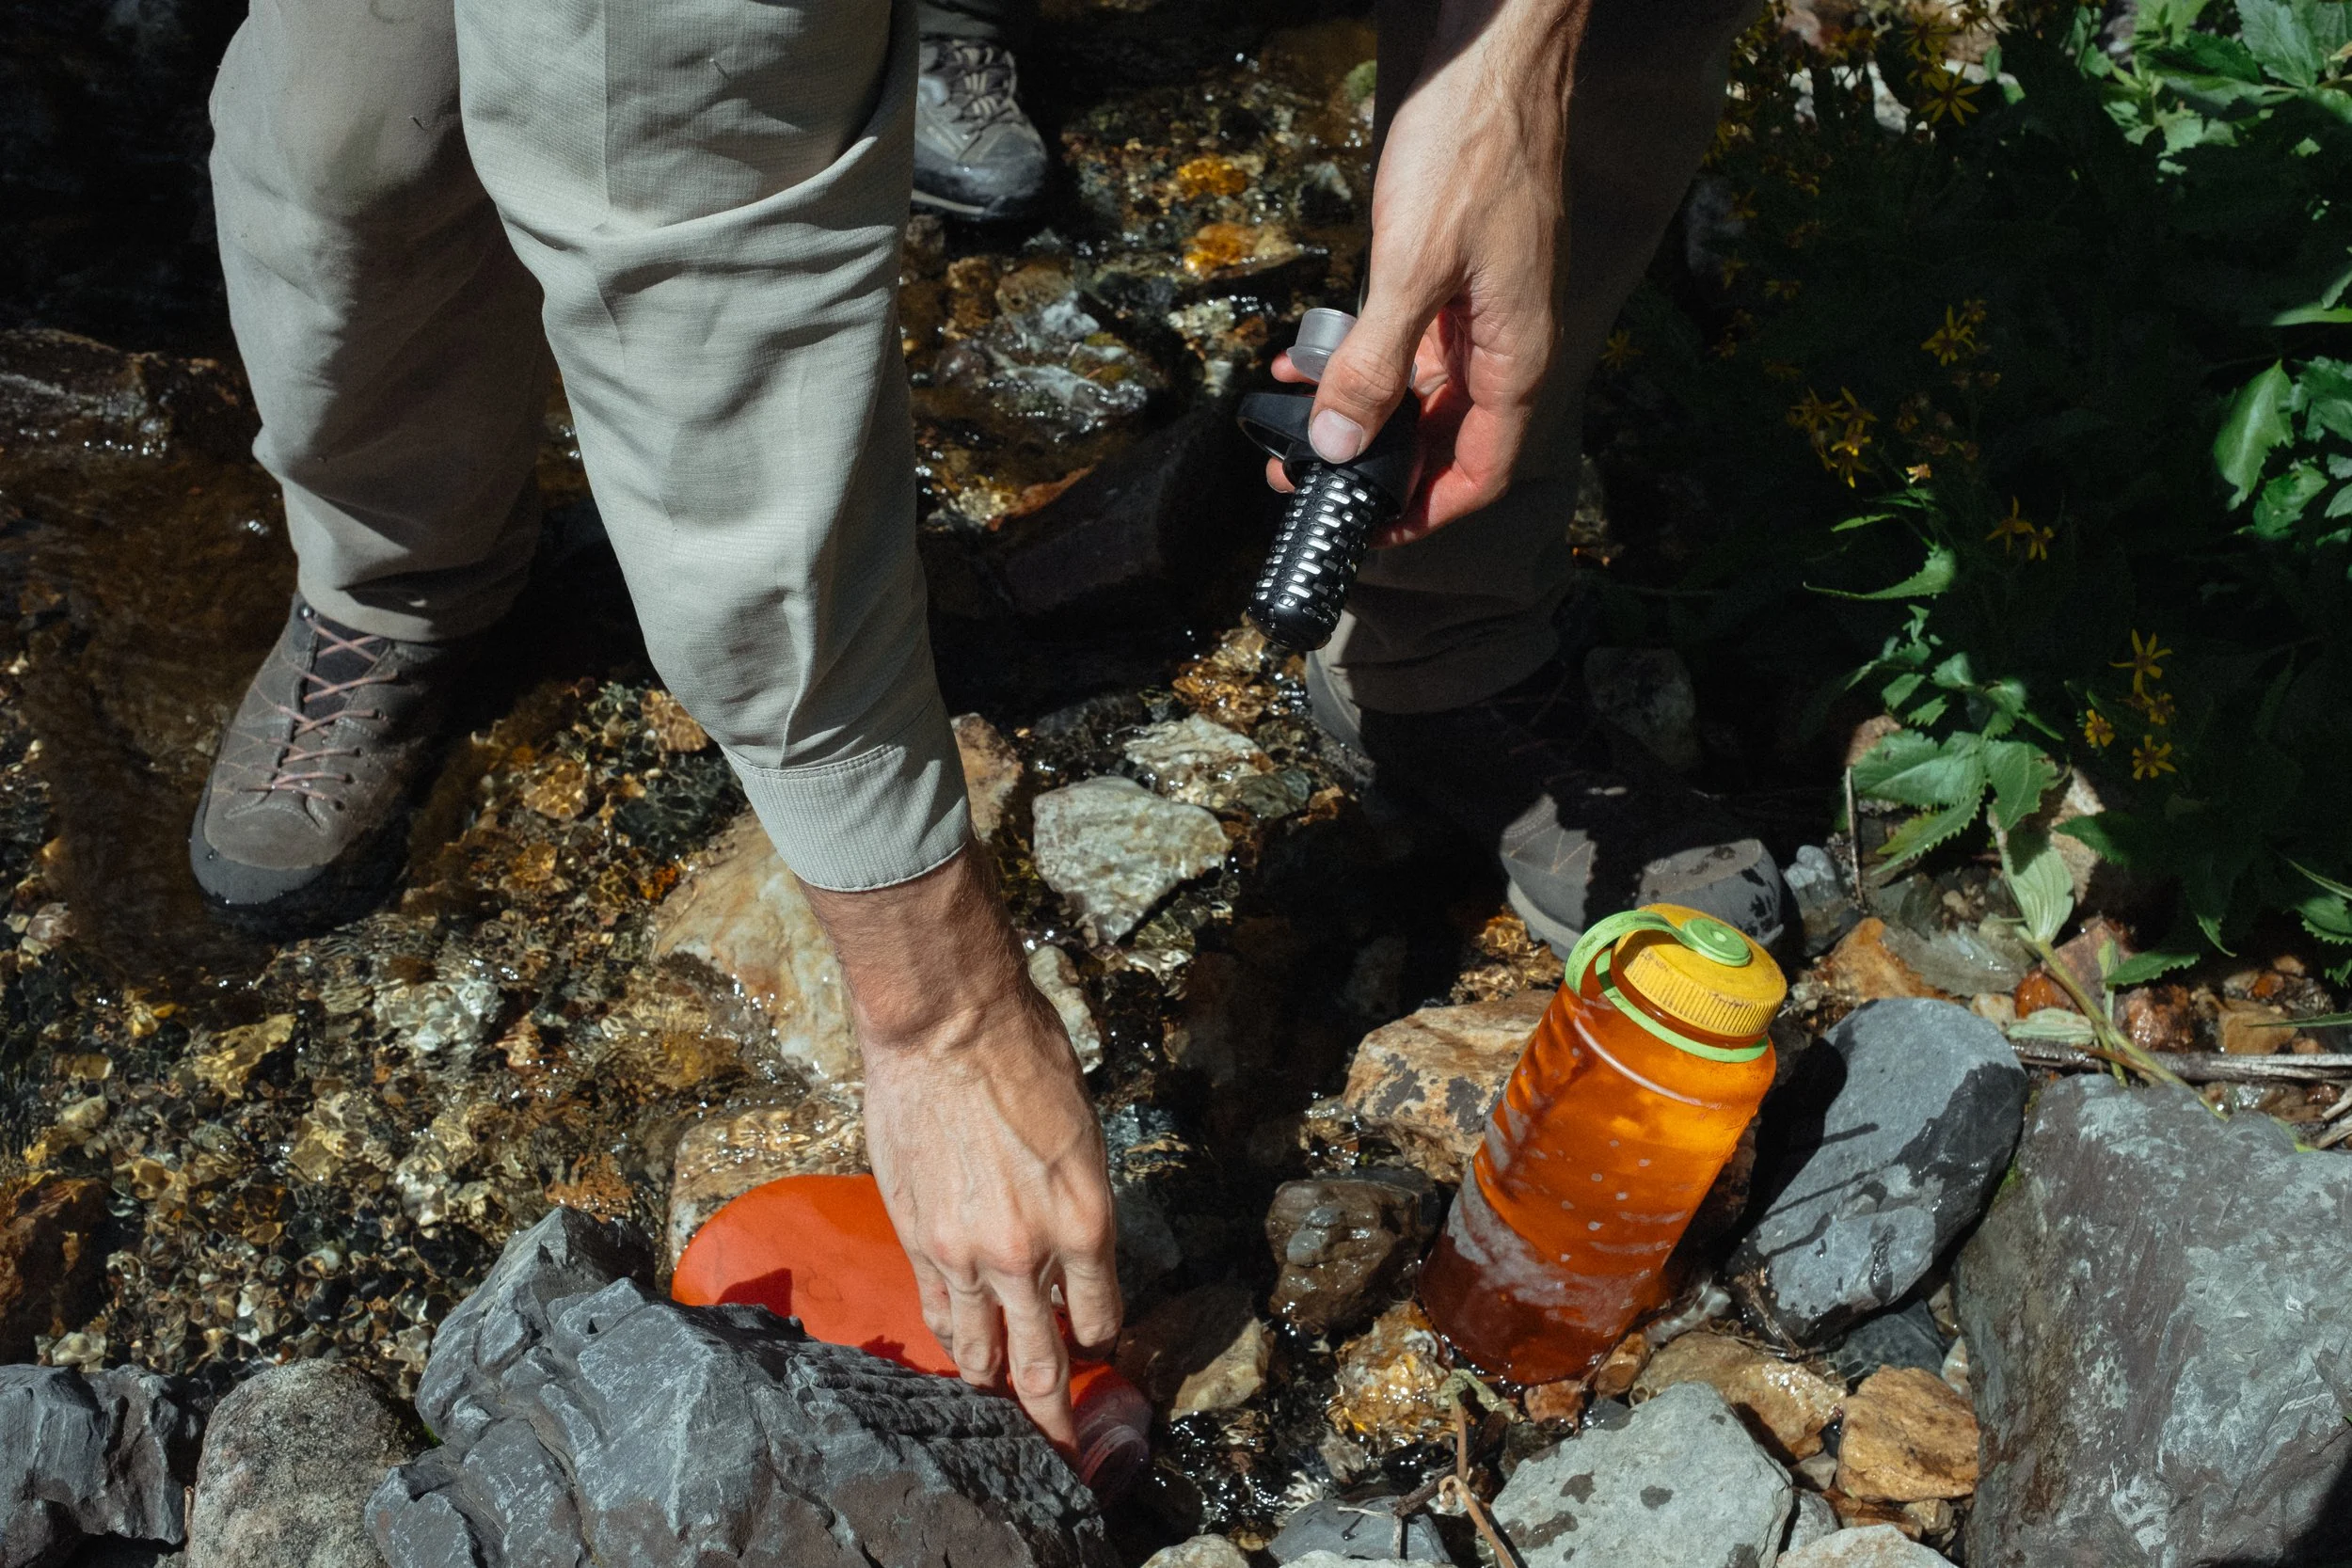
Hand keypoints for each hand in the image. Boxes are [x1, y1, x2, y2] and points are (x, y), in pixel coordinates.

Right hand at [800, 845, 1119, 1451]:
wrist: (945, 1026)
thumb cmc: (1026, 1057)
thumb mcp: (1082, 1134)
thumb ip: (1077, 1203)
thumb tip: (1072, 1246)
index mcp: (1087, 1220)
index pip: (1103, 1314)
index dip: (1102, 1336)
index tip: (1099, 1342)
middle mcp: (1029, 1253)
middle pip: (1043, 1361)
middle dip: (1054, 1413)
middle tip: (1061, 1444)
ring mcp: (965, 1254)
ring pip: (981, 1350)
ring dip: (993, 1381)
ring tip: (1000, 1401)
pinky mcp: (914, 1239)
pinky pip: (938, 1309)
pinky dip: (952, 1335)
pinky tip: (960, 1346)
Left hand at [1268, 0, 1588, 545]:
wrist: (1495, 57)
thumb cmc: (1474, 149)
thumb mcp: (1411, 268)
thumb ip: (1374, 366)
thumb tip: (1340, 449)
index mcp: (1519, 354)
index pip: (1480, 469)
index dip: (1427, 512)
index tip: (1368, 532)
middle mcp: (1508, 342)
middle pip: (1445, 438)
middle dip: (1376, 465)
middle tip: (1303, 481)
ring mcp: (1482, 309)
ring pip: (1419, 391)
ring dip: (1357, 413)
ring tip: (1291, 429)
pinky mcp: (1456, 276)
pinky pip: (1409, 341)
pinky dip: (1360, 359)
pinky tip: (1307, 363)